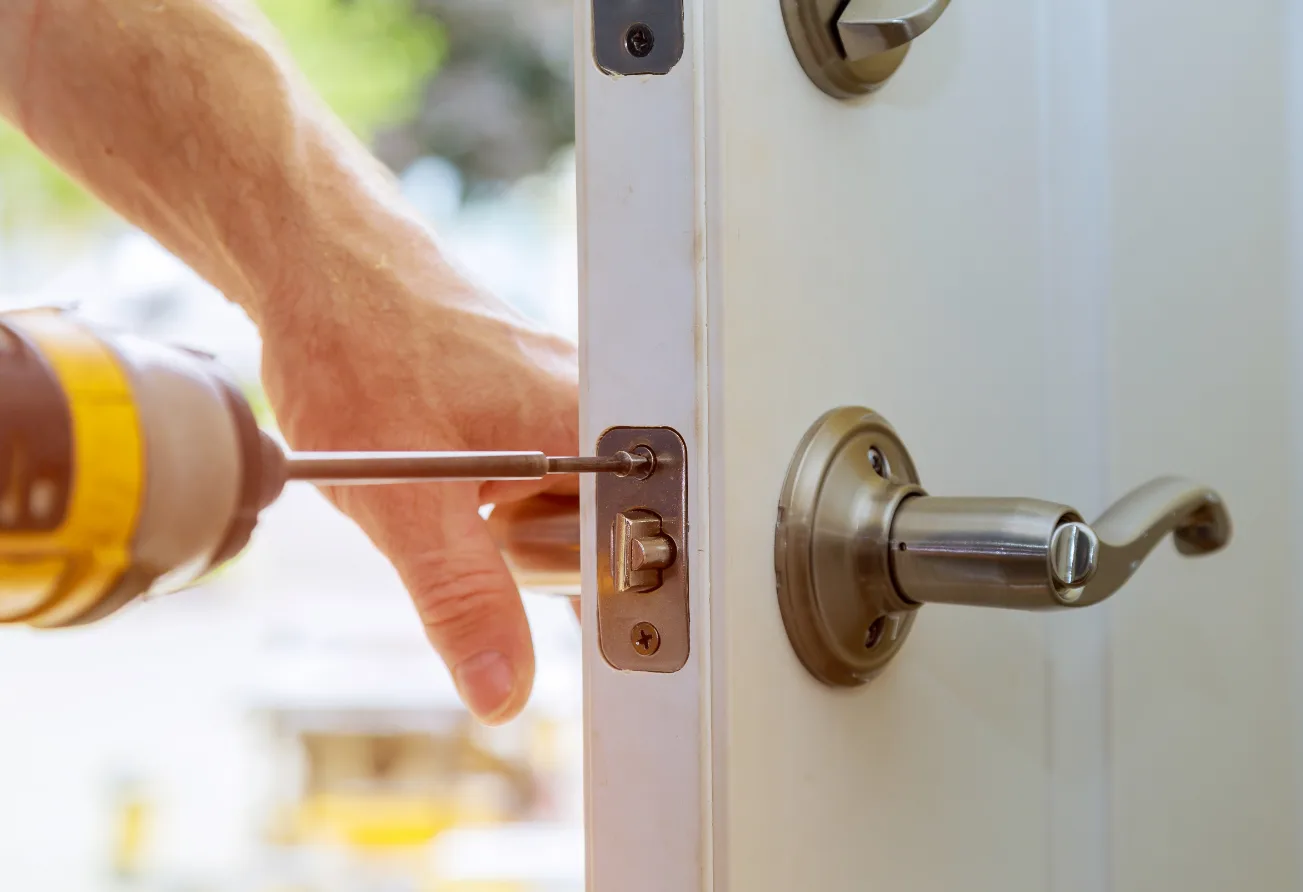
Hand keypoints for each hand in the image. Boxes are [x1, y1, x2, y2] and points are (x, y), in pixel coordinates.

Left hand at [258, 268, 578, 724]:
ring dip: (519, 534)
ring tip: (459, 500)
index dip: (618, 605)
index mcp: (593, 425)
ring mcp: (567, 405)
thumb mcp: (405, 501)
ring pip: (572, 513)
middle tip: (483, 542)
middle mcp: (597, 409)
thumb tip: (502, 688)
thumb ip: (463, 599)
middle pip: (614, 536)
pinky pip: (543, 483)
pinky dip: (501, 502)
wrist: (322, 270)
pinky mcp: (535, 406)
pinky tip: (458, 481)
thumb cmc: (361, 350)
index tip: (581, 634)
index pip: (649, 546)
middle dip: (550, 566)